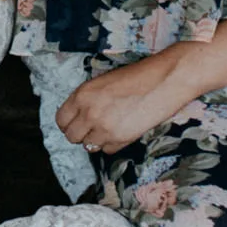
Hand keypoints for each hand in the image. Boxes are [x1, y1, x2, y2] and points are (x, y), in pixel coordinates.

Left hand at [54, 55, 191, 153]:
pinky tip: (122, 131)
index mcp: (82, 95)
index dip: (68, 123)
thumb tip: (79, 116)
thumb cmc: (137, 76)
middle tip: (92, 128)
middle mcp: (89, 113)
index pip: (61, 120)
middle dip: (80, 134)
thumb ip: (87, 100)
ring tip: (109, 128)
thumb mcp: (103, 82)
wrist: (165, 79)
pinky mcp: (121, 139)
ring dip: (96, 139)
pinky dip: (112, 144)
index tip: (76, 123)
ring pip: (88, 146)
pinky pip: (107, 150)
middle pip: (71, 136)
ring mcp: (104, 128)